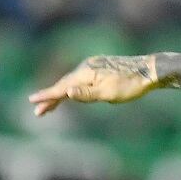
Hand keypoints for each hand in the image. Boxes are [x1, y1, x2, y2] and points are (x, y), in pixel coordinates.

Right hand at [29, 55, 161, 116]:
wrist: (148, 71)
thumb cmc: (129, 85)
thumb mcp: (108, 94)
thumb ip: (86, 94)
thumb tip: (67, 92)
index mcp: (85, 73)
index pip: (62, 87)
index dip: (47, 95)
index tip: (32, 101)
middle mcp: (86, 67)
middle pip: (64, 85)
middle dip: (50, 99)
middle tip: (38, 112)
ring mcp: (93, 67)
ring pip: (72, 82)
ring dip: (60, 94)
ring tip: (50, 107)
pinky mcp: (99, 69)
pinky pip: (80, 80)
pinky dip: (72, 89)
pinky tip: (71, 94)